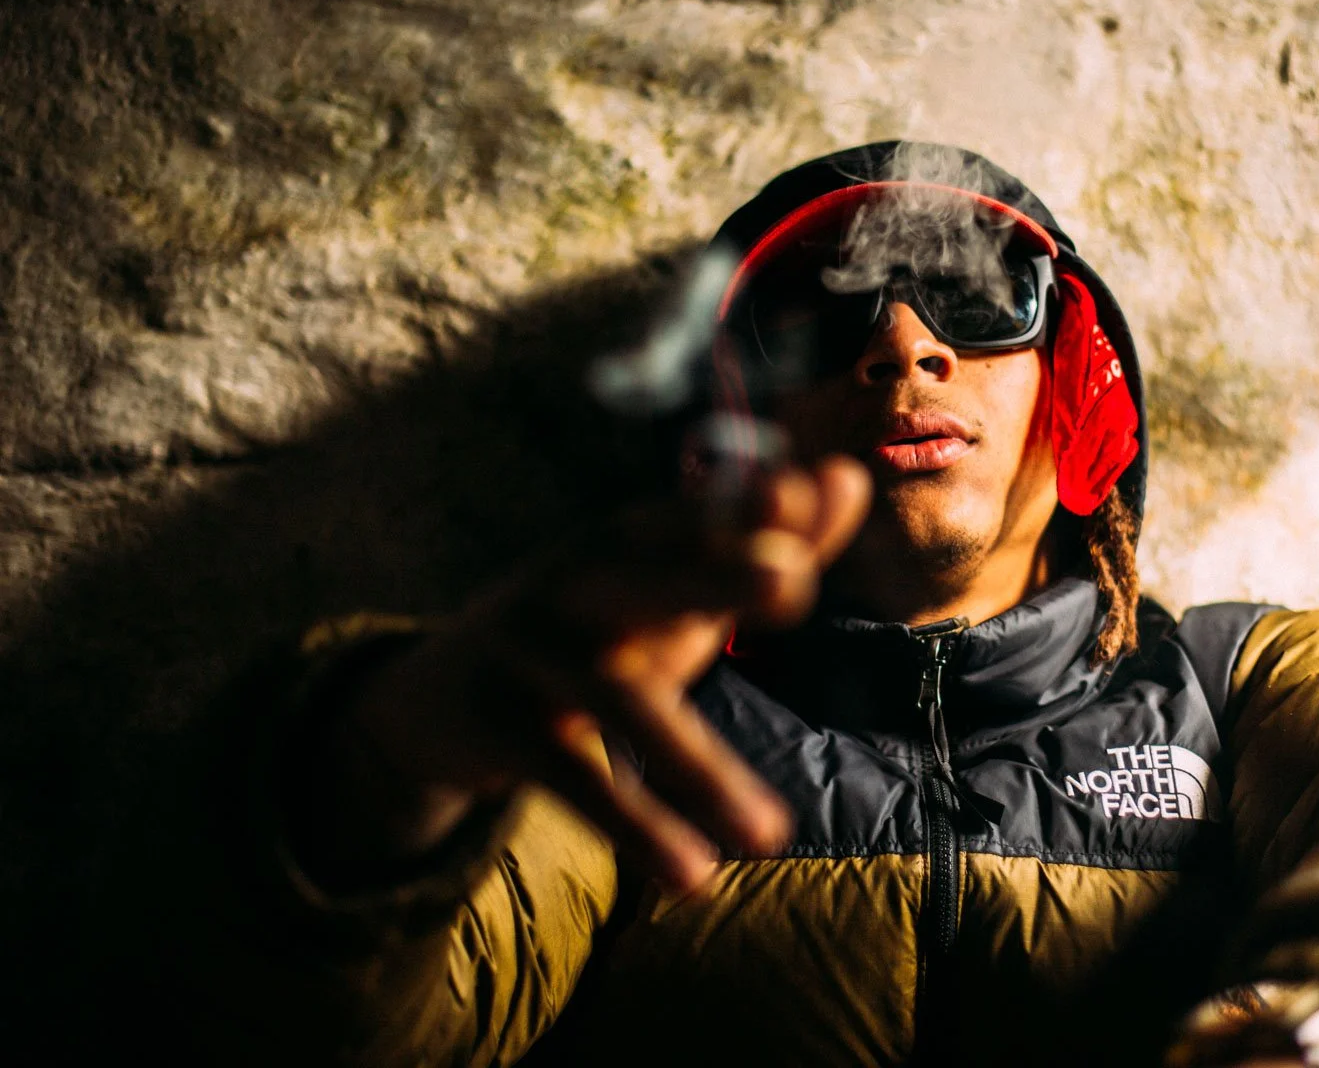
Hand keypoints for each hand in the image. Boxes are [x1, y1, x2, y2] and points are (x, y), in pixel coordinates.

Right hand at [297, 456, 870, 891]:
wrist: (439, 695)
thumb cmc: (596, 627)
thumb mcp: (672, 587)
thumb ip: (762, 541)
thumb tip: (848, 476)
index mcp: (629, 539)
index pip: (696, 514)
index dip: (745, 504)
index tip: (799, 489)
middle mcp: (579, 581)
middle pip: (656, 574)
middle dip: (722, 571)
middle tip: (794, 578)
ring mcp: (535, 651)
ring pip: (624, 703)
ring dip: (701, 771)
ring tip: (769, 836)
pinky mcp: (504, 726)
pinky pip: (575, 780)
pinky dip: (635, 826)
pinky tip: (694, 874)